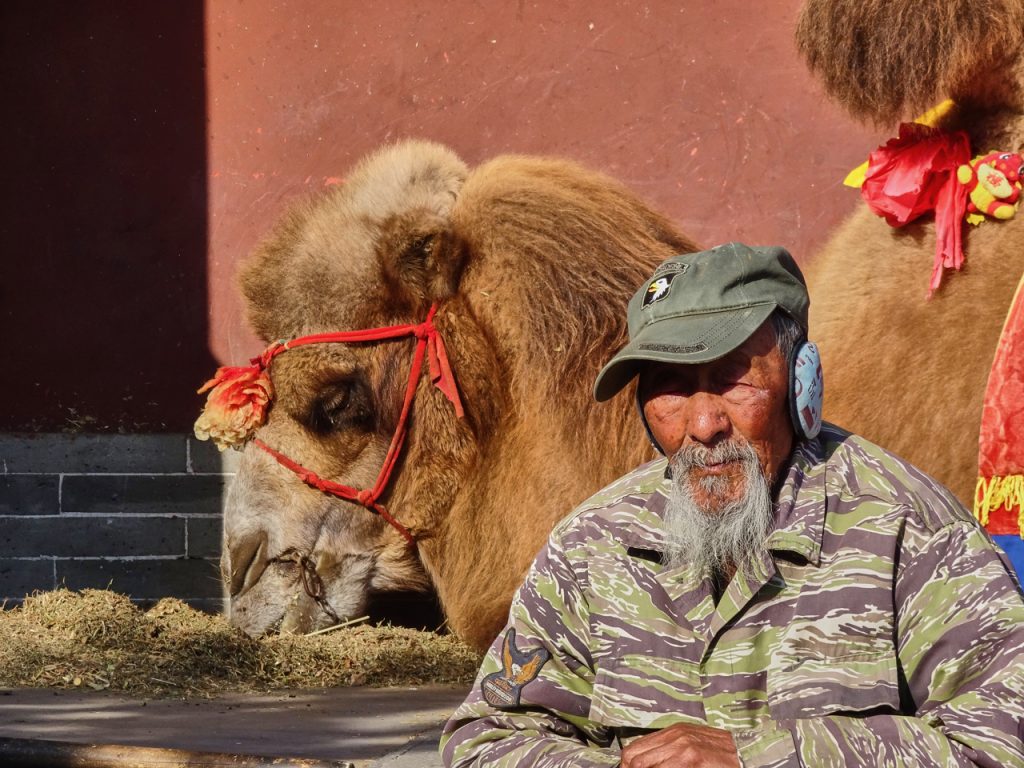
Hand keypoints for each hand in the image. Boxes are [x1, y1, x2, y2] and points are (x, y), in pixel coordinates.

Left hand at [620, 722, 739, 767]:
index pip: (633, 749)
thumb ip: (667, 751)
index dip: (627, 766)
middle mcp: (676, 736)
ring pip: (647, 766)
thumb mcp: (691, 745)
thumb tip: (640, 763)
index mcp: (673, 732)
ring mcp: (684, 747)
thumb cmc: (721, 754)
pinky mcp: (693, 759)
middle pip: (635, 759)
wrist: (747, 755)